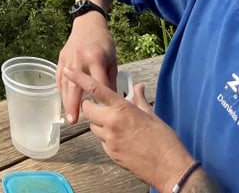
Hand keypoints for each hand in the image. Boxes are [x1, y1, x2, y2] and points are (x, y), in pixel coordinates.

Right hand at [56, 14, 116, 123]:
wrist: (88, 23)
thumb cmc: (104, 43)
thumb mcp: (113, 60)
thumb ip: (111, 79)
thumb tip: (111, 100)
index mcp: (96, 59)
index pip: (97, 84)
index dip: (98, 100)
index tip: (100, 115)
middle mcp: (80, 59)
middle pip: (75, 86)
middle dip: (74, 104)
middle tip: (74, 121)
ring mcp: (68, 59)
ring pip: (65, 83)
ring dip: (65, 100)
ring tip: (68, 116)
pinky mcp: (61, 58)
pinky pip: (59, 77)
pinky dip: (61, 90)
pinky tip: (64, 101)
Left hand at [62, 66, 194, 192]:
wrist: (169, 169)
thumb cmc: (164, 141)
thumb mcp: (152, 115)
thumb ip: (139, 99)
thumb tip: (138, 87)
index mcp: (122, 109)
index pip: (95, 89)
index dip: (79, 78)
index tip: (69, 70)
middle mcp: (112, 123)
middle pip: (88, 110)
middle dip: (90, 106)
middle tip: (100, 105)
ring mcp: (110, 140)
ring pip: (93, 127)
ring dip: (98, 122)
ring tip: (115, 122)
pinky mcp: (111, 154)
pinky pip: (102, 141)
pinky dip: (106, 137)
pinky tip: (120, 137)